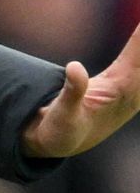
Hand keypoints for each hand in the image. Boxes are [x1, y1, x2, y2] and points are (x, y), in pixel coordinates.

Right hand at [21, 22, 139, 157]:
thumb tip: (74, 67)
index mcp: (119, 92)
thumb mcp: (62, 114)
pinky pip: (138, 62)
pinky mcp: (122, 83)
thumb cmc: (60, 130)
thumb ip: (71, 91)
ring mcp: (129, 88)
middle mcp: (131, 90)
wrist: (60, 144)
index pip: (136, 60)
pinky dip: (139, 49)